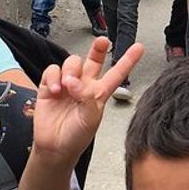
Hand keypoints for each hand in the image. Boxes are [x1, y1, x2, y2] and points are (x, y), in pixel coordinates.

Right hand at [32, 37, 142, 165]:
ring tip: (68, 86)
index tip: (138, 48)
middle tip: (102, 41)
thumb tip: (76, 83)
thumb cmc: (76, 137)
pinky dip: (54, 77)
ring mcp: (67, 85)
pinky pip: (52, 70)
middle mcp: (84, 85)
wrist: (55, 148)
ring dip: (70, 71)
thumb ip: (87, 99)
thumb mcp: (90, 120)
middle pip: (93, 60)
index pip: (116, 73)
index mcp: (99, 93)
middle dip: (98, 48)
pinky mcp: (49, 87)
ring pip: (72, 63)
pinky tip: (56, 89)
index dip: (128, 60)